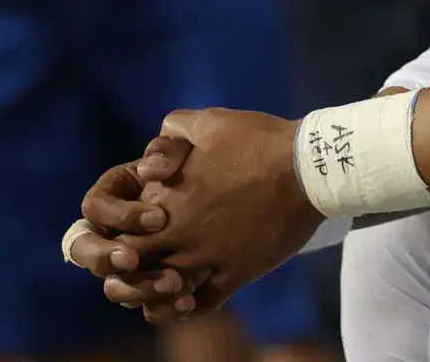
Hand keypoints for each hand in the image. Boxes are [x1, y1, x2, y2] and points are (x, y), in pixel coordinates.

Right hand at [67, 137, 203, 317]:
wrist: (247, 195)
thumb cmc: (213, 167)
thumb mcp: (193, 147)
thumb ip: (168, 149)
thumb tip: (150, 169)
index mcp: (117, 196)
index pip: (95, 208)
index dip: (120, 216)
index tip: (159, 218)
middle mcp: (115, 234)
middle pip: (88, 254)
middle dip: (107, 258)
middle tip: (134, 260)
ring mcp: (135, 266)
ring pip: (116, 287)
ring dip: (138, 288)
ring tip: (175, 282)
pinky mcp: (158, 288)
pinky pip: (148, 308)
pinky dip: (163, 309)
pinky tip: (188, 303)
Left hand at [87, 109, 320, 322]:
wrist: (308, 166)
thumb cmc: (259, 140)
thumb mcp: (210, 121)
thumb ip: (173, 132)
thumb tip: (157, 152)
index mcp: (166, 196)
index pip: (122, 227)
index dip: (123, 231)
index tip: (136, 228)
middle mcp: (180, 231)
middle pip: (136, 262)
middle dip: (134, 264)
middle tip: (144, 259)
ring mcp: (207, 255)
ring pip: (163, 288)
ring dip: (157, 288)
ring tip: (162, 281)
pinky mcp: (236, 272)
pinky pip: (202, 303)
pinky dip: (188, 306)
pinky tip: (188, 299)